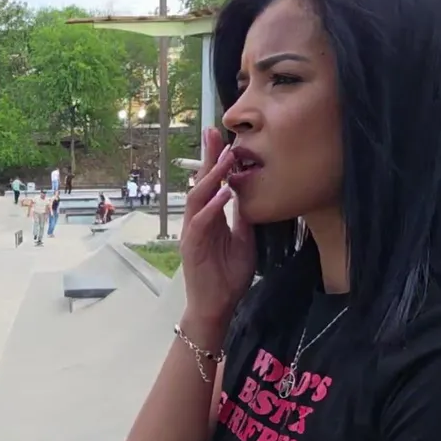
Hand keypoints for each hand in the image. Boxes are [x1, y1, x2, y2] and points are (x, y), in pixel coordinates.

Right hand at [179, 127, 255, 323]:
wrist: (217, 307)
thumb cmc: (228, 277)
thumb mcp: (243, 241)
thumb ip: (243, 219)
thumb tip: (249, 196)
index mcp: (209, 219)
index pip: (211, 184)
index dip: (216, 161)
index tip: (224, 138)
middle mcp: (197, 221)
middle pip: (200, 183)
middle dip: (207, 157)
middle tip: (214, 133)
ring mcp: (192, 233)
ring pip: (197, 198)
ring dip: (212, 177)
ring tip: (225, 158)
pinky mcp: (191, 247)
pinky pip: (200, 222)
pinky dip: (211, 207)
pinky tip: (223, 193)